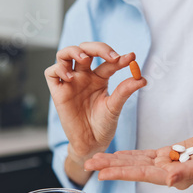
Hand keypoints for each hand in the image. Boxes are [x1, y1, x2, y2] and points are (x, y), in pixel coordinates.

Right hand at [45, 42, 146, 163]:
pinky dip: (59, 69)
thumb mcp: (115, 107)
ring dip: (74, 51)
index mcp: (100, 78)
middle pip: (85, 50)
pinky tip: (71, 77)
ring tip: (85, 57)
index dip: (119, 58)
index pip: (108, 61)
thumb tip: (141, 78)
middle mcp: (84, 77)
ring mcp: (70, 83)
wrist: (91, 143)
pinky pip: (51, 73)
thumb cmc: (103, 125)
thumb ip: (124, 91)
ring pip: (65, 55)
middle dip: (98, 48)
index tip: (132, 57)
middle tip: (111, 56)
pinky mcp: (58, 92)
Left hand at [85, 131, 192, 189]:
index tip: (102, 174)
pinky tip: (117, 154)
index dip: (121, 173)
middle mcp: (166, 172)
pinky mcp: (168, 154)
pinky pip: (145, 155)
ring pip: (135, 161)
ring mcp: (166, 163)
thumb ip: (190, 172)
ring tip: (95, 159)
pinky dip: (130, 154)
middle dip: (110, 166)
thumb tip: (168, 180)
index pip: (142, 175)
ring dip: (115, 160)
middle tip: (87, 164)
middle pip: (133, 169)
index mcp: (174, 176)